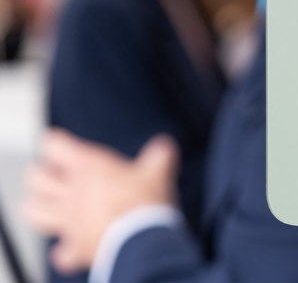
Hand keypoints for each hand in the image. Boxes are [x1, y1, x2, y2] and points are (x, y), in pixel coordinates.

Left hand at [23, 129, 178, 274]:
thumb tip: (164, 146)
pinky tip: (70, 249)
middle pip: (35, 177)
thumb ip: (159, 157)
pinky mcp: (75, 247)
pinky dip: (63, 252)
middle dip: (41, 175)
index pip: (54, 145)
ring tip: (50, 206)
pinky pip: (60, 252)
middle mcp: (71, 192)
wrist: (141, 240)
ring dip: (38, 207)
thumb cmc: (144, 204)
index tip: (61, 145)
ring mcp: (68, 220)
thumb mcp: (157, 173)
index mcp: (88, 167)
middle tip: (53, 175)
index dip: (56, 143)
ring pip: (33, 211)